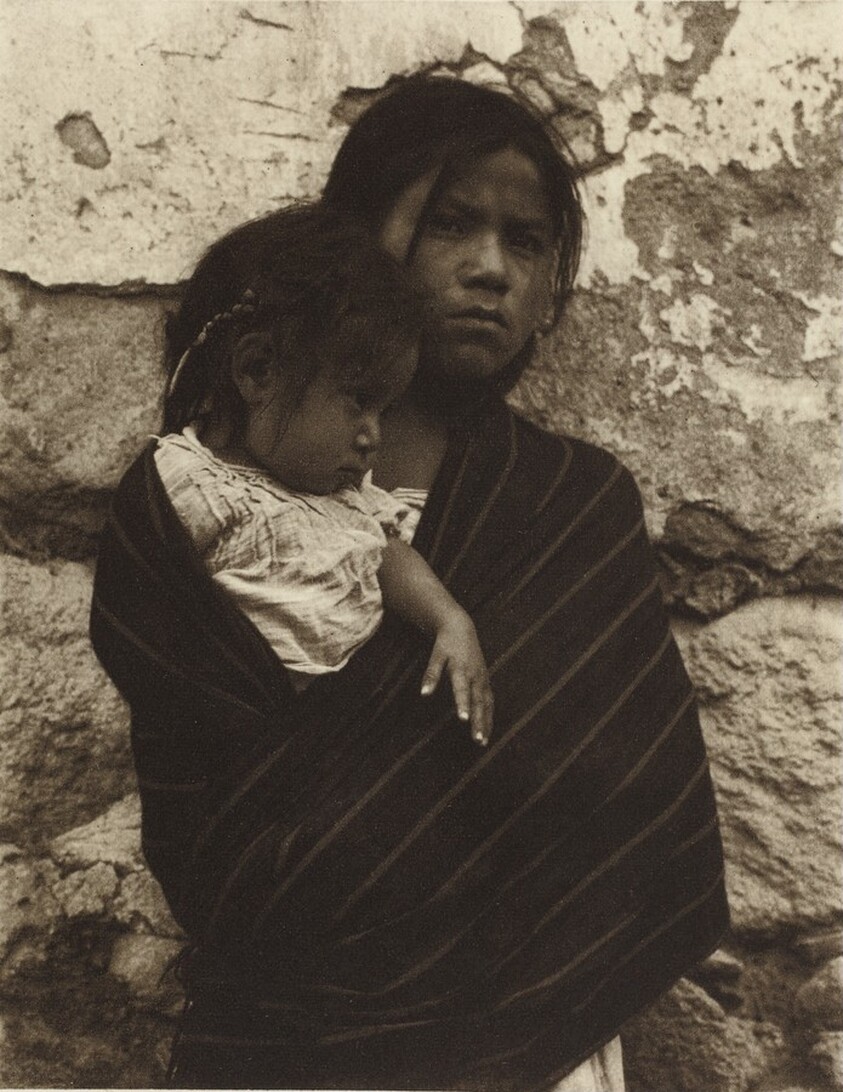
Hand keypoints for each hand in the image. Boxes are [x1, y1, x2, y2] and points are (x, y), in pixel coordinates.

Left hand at [420, 610, 492, 746]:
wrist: (461, 628)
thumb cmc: (446, 643)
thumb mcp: (436, 656)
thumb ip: (431, 674)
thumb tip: (424, 694)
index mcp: (462, 669)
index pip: (462, 690)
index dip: (463, 704)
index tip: (463, 719)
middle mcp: (475, 676)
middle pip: (478, 702)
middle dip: (479, 721)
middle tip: (477, 740)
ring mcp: (482, 679)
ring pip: (487, 704)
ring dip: (486, 723)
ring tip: (483, 742)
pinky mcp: (485, 680)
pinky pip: (490, 701)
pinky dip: (489, 716)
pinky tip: (487, 730)